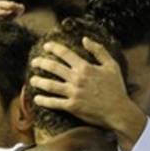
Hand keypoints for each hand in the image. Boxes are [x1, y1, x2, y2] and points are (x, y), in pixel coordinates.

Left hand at [30, 37, 145, 145]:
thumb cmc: (116, 88)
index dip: (54, 48)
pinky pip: (54, 103)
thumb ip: (99, 50)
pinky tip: (36, 98)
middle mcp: (77, 79)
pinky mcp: (72, 107)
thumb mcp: (111, 65)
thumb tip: (85, 39)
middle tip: (34, 62)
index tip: (46, 46)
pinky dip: (44, 100)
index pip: (65, 54)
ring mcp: (73, 93)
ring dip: (39, 81)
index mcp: (85, 67)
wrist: (118, 111)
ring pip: (50, 85)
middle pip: (54, 67)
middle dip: (41, 62)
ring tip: (31, 79)